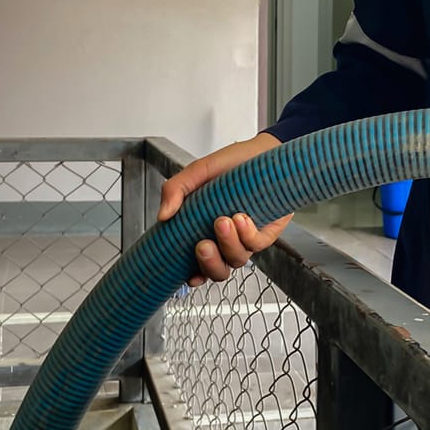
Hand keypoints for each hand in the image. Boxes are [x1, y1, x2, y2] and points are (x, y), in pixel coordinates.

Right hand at [158, 132, 291, 286]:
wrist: (263, 153)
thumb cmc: (232, 165)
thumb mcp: (198, 172)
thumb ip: (176, 190)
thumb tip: (163, 216)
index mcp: (205, 231)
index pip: (197, 265)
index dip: (193, 276)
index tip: (188, 276)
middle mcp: (226, 240)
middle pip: (218, 271)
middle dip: (209, 264)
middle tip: (202, 245)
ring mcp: (246, 238)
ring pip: (236, 259)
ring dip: (228, 244)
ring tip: (223, 220)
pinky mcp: (267, 232)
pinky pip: (256, 245)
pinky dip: (247, 234)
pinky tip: (241, 217)